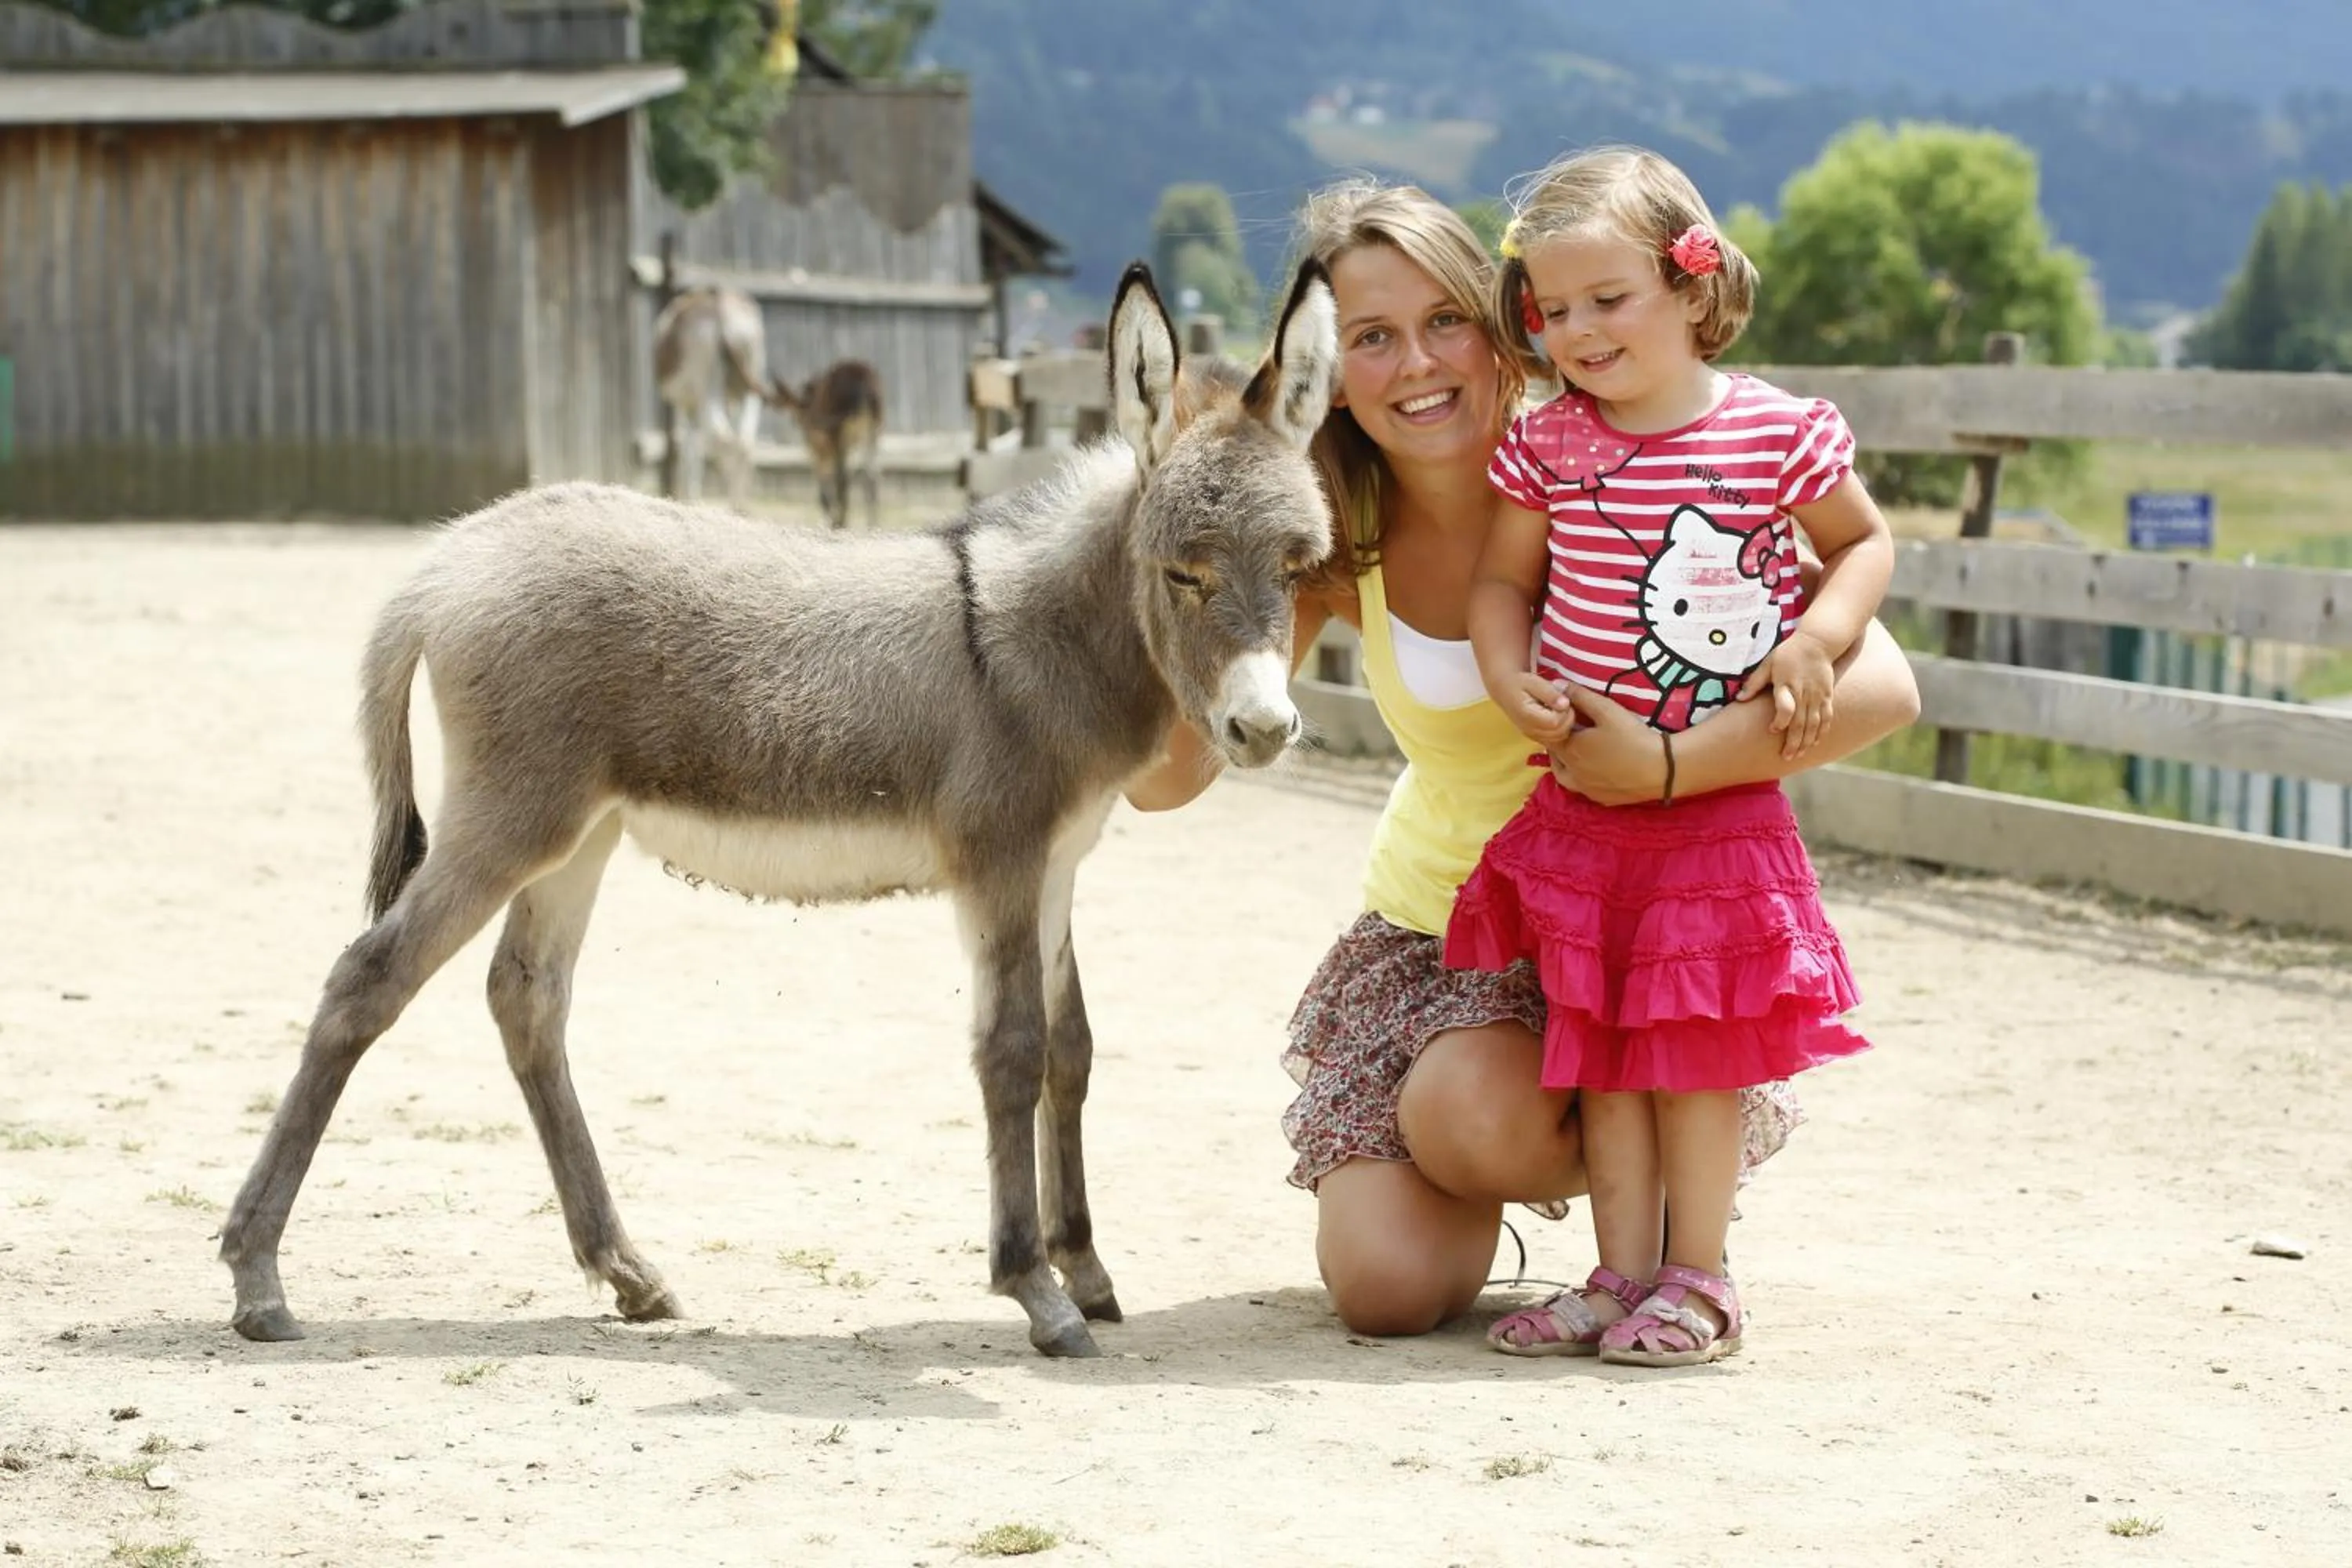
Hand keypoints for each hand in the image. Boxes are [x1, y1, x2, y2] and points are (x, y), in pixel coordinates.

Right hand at [1499, 672, 1575, 745]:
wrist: (1504, 689)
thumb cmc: (1519, 683)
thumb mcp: (1534, 682)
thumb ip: (1550, 693)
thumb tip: (1565, 704)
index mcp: (1528, 716)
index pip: (1555, 722)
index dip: (1565, 712)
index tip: (1564, 699)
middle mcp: (1529, 730)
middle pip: (1559, 733)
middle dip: (1567, 719)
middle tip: (1564, 705)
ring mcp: (1532, 736)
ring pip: (1558, 739)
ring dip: (1565, 726)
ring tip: (1559, 710)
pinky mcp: (1534, 737)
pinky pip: (1554, 740)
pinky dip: (1560, 731)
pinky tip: (1556, 717)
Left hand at [1546, 686, 1668, 806]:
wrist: (1662, 769)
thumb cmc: (1632, 736)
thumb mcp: (1607, 710)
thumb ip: (1581, 696)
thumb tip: (1557, 685)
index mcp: (1570, 751)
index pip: (1548, 737)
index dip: (1551, 726)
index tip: (1557, 718)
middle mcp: (1573, 774)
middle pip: (1554, 758)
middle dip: (1557, 744)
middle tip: (1568, 732)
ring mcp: (1587, 790)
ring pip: (1565, 777)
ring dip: (1565, 764)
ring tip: (1576, 752)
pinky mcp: (1602, 799)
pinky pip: (1584, 788)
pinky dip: (1582, 778)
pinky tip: (1595, 769)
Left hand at [1737, 630, 1836, 757]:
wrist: (1818, 642)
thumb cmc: (1789, 654)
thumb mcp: (1768, 663)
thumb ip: (1754, 682)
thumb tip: (1740, 699)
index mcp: (1787, 684)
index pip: (1785, 708)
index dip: (1780, 721)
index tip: (1772, 729)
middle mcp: (1803, 693)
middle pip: (1800, 722)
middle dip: (1793, 742)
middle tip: (1786, 757)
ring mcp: (1817, 696)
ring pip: (1814, 724)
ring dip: (1807, 741)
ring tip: (1799, 755)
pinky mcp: (1827, 696)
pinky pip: (1826, 717)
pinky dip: (1822, 731)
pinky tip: (1815, 742)